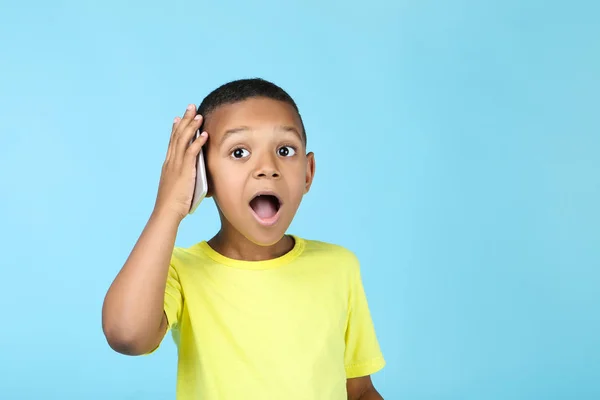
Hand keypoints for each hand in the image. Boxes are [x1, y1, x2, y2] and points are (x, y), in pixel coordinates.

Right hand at [153, 104, 207, 220]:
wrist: (167, 212)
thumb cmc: (174, 204)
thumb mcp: (180, 186)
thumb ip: (186, 177)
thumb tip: (196, 174)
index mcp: (168, 165)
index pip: (172, 142)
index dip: (176, 128)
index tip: (178, 117)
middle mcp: (170, 161)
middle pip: (177, 135)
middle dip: (184, 120)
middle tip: (190, 107)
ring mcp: (176, 165)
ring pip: (183, 140)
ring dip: (192, 126)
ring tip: (199, 114)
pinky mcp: (184, 171)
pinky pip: (191, 152)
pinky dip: (198, 142)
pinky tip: (204, 133)